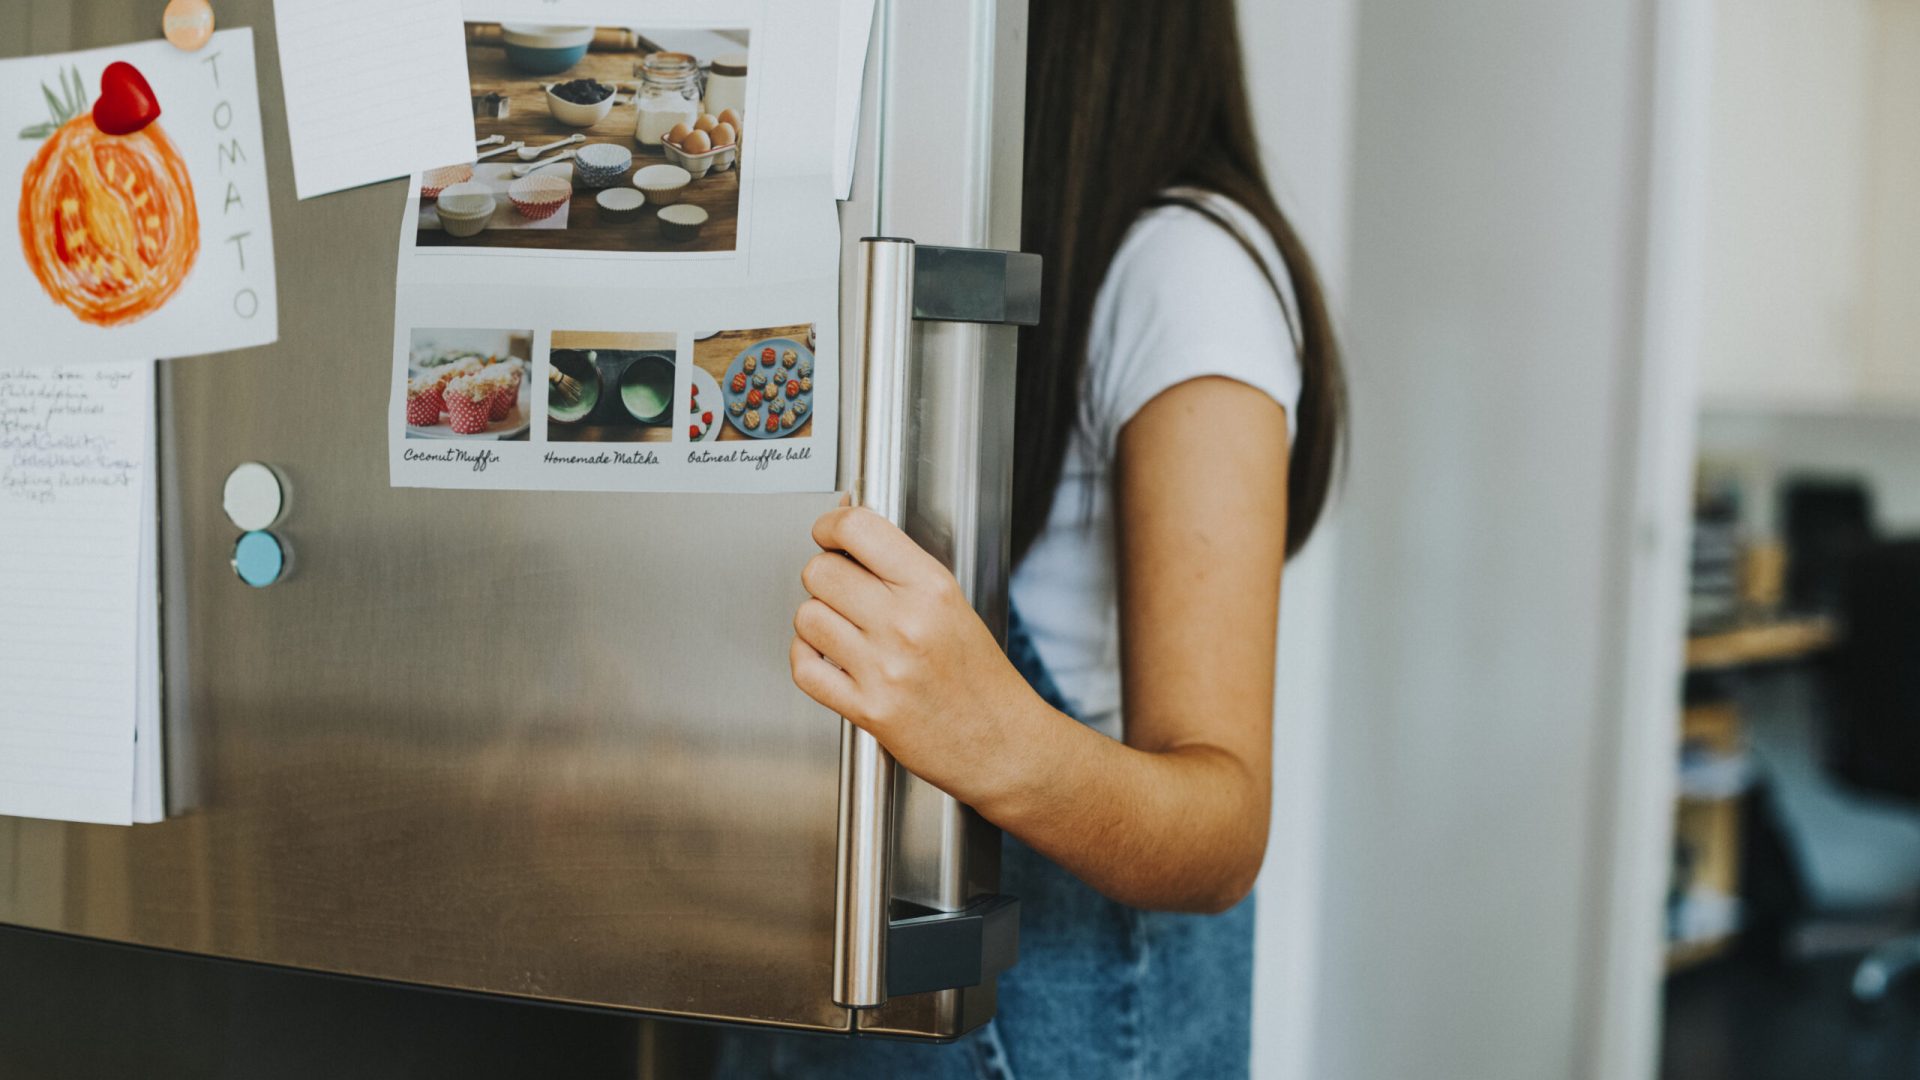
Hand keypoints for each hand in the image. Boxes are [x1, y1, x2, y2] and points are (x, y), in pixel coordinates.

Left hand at [791, 506, 1042, 806]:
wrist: (1002, 744)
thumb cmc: (981, 678)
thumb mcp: (953, 605)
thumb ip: (901, 570)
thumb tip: (848, 532)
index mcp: (932, 589)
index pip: (858, 530)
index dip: (831, 525)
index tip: (828, 533)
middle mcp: (907, 623)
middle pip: (821, 571)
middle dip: (824, 576)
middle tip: (839, 589)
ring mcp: (884, 668)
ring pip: (807, 616)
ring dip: (816, 620)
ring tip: (840, 629)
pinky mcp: (867, 709)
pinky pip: (804, 668)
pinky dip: (806, 658)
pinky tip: (826, 657)